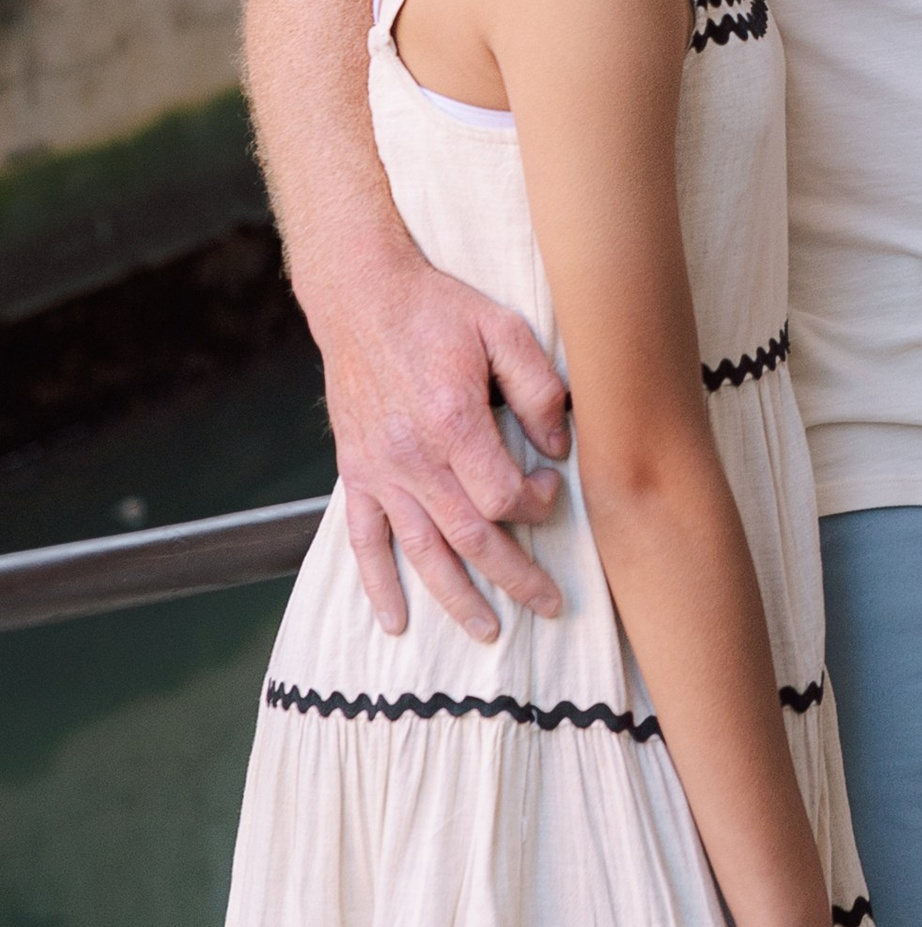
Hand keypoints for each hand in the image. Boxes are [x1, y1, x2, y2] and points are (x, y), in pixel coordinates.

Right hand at [309, 217, 572, 642]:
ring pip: (422, 551)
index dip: (536, 505)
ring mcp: (380, 470)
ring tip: (487, 631)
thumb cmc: (439, 309)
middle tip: (550, 606)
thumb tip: (559, 448)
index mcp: (453, 422)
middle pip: (470, 538)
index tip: (551, 491)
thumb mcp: (504, 329)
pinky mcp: (356, 472)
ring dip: (456, 597)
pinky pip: (363, 540)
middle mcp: (413, 457)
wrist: (362, 296)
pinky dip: (377, 584)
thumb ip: (538, 388)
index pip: (503, 496)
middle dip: (515, 578)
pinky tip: (394, 620)